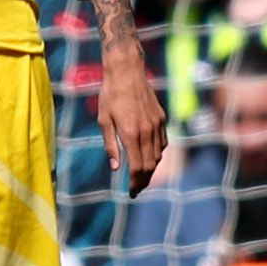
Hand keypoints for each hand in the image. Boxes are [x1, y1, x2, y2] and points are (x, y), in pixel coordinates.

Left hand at [94, 49, 165, 195]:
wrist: (127, 72)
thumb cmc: (109, 95)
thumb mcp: (103, 120)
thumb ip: (110, 145)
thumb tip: (116, 167)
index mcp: (130, 133)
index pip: (137, 167)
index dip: (135, 182)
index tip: (131, 193)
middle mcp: (147, 131)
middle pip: (150, 165)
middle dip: (144, 180)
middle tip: (136, 190)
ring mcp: (157, 125)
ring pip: (158, 155)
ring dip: (151, 169)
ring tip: (142, 178)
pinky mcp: (161, 118)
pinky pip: (162, 143)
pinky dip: (157, 154)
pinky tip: (149, 158)